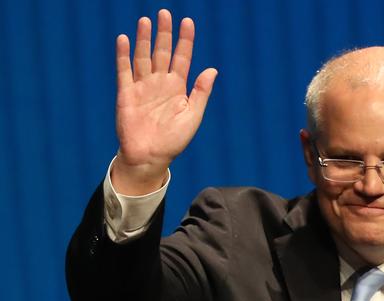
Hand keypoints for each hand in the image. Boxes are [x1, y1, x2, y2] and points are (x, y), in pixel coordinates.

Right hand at [112, 9, 216, 194]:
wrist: (150, 157)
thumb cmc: (174, 140)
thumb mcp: (193, 116)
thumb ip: (201, 92)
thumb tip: (212, 69)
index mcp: (178, 88)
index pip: (182, 58)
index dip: (185, 40)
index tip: (188, 22)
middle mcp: (160, 83)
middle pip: (162, 52)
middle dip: (164, 33)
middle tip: (165, 13)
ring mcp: (142, 87)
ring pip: (143, 57)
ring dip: (144, 39)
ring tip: (146, 20)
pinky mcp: (126, 94)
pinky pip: (124, 71)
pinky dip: (123, 55)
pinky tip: (124, 40)